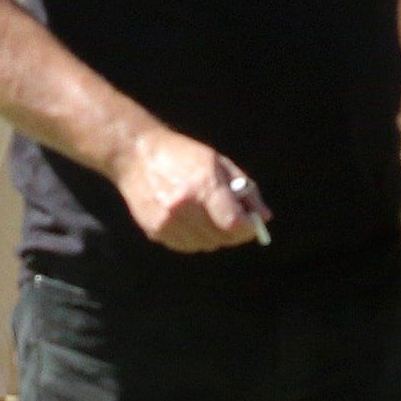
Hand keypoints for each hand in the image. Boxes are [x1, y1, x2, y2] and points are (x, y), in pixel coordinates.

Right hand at [108, 126, 266, 251]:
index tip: (252, 224)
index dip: (248, 228)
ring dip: (213, 235)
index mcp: (203, 185)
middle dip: (232, 231)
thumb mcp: (218, 162)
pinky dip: (194, 237)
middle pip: (221, 237)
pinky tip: (188, 219)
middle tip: (232, 218)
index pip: (234, 224)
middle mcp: (184, 206)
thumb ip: (245, 190)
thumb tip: (265, 216)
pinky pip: (186, 246)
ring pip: (205, 245)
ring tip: (206, 214)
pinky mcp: (155, 230)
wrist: (135, 154)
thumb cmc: (181, 154)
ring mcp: (167, 221)